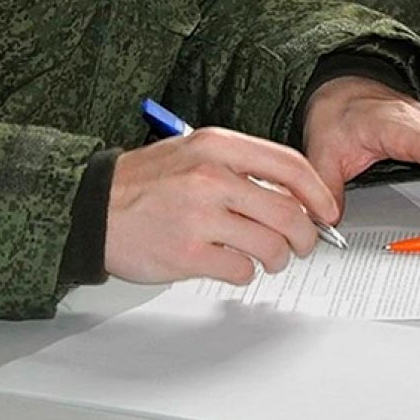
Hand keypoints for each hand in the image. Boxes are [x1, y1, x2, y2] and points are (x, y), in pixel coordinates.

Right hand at [106, 128, 338, 284]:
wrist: (92, 205)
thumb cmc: (147, 181)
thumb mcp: (196, 153)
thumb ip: (243, 168)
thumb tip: (295, 197)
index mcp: (218, 146)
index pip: (290, 166)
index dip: (318, 193)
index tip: (327, 211)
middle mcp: (211, 177)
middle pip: (288, 212)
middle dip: (305, 236)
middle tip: (303, 244)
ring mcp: (199, 216)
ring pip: (271, 246)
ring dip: (277, 258)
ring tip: (267, 257)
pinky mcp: (187, 253)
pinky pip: (241, 269)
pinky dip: (245, 272)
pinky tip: (232, 264)